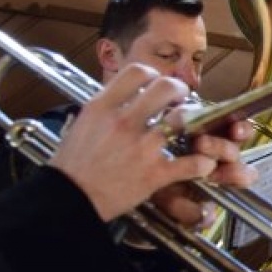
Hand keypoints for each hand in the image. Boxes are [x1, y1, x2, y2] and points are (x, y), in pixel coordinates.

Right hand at [50, 65, 254, 221]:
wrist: (69, 199)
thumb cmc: (72, 165)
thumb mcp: (81, 125)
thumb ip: (105, 108)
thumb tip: (123, 96)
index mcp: (102, 107)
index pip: (136, 72)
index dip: (152, 74)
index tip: (155, 83)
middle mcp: (123, 122)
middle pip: (165, 88)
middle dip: (179, 90)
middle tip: (180, 99)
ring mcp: (141, 148)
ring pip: (182, 119)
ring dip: (194, 121)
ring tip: (192, 127)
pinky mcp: (154, 174)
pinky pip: (191, 163)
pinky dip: (202, 164)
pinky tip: (202, 164)